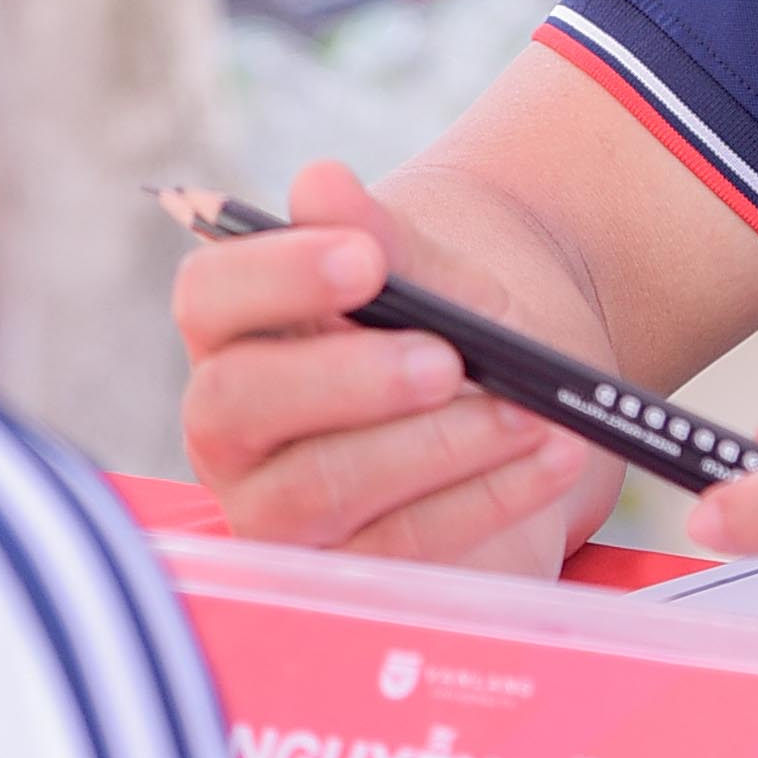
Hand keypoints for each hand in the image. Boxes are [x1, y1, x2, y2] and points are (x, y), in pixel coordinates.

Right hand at [171, 162, 615, 573]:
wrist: (520, 399)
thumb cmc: (453, 324)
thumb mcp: (435, 273)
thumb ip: (379, 233)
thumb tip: (319, 184)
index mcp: (235, 327)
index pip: (207, 296)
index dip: (276, 277)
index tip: (366, 259)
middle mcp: (231, 424)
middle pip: (239, 403)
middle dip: (351, 380)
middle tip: (449, 359)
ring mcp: (274, 509)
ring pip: (321, 488)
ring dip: (436, 447)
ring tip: (530, 412)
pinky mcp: (343, 573)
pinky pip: (398, 550)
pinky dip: (485, 499)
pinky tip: (550, 457)